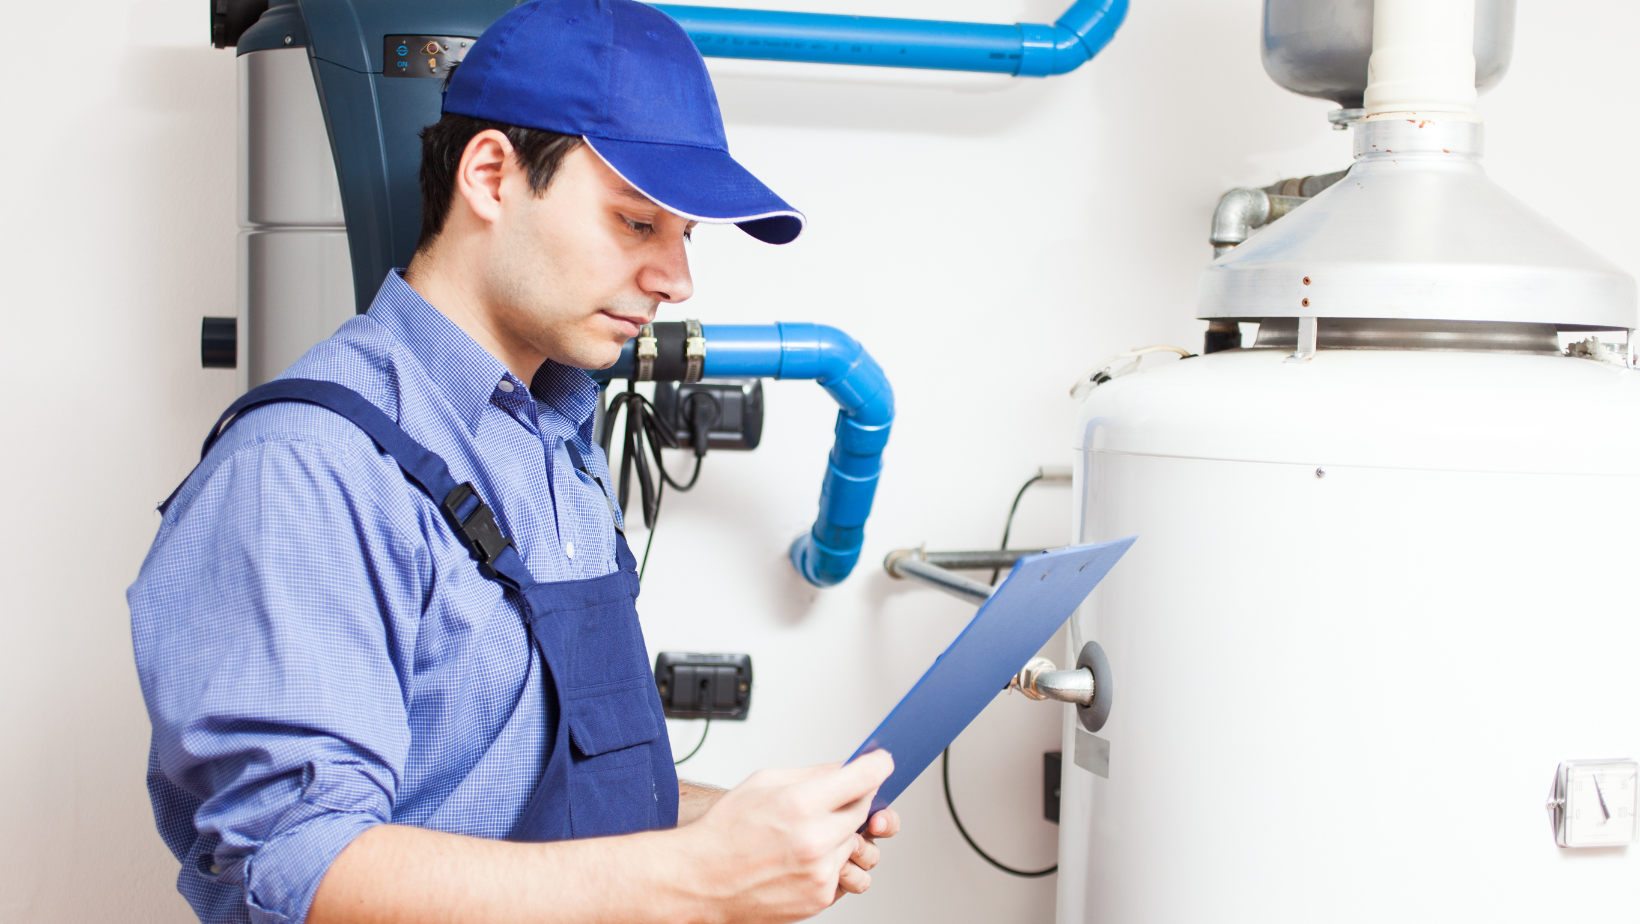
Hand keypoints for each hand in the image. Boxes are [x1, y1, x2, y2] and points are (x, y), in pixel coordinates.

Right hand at [676, 750, 892, 923]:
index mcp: (800, 804)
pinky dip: (831, 861)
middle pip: (865, 810)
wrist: (702, 880)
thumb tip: (847, 767)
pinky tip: (804, 856)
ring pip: (857, 842)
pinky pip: (845, 870)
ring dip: (842, 834)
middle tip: (833, 799)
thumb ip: (812, 774)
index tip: (881, 763)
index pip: (863, 778)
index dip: (877, 766)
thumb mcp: (763, 782)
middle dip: (855, 799)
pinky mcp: (820, 896)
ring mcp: (820, 871)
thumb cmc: (726, 831)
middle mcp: (814, 839)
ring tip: (813, 833)